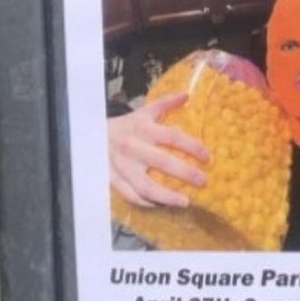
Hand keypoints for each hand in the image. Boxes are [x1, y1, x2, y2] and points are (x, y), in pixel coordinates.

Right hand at [108, 92, 209, 208]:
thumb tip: (187, 95)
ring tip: (186, 202)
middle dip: (185, 173)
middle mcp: (133, 147)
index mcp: (143, 128)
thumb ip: (165, 103)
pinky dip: (147, 203)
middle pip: (162, 162)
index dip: (191, 146)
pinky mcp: (113, 180)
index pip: (172, 137)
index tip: (207, 156)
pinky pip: (131, 196)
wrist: (92, 135)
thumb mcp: (144, 112)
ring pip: (146, 186)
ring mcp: (122, 166)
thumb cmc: (126, 126)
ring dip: (167, 196)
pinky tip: (162, 205)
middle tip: (203, 180)